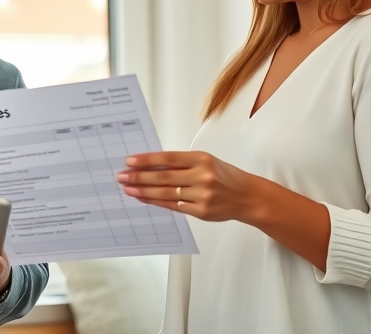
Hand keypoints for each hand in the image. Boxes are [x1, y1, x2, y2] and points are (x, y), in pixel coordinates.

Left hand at [117, 151, 260, 222]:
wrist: (248, 196)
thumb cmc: (225, 176)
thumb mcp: (206, 161)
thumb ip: (182, 163)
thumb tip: (151, 165)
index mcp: (202, 159)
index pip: (168, 158)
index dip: (147, 160)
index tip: (130, 161)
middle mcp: (202, 176)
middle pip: (163, 177)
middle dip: (139, 176)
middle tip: (122, 176)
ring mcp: (202, 195)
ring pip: (165, 193)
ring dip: (143, 191)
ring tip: (128, 188)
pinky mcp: (201, 211)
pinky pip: (173, 206)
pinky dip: (156, 202)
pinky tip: (144, 198)